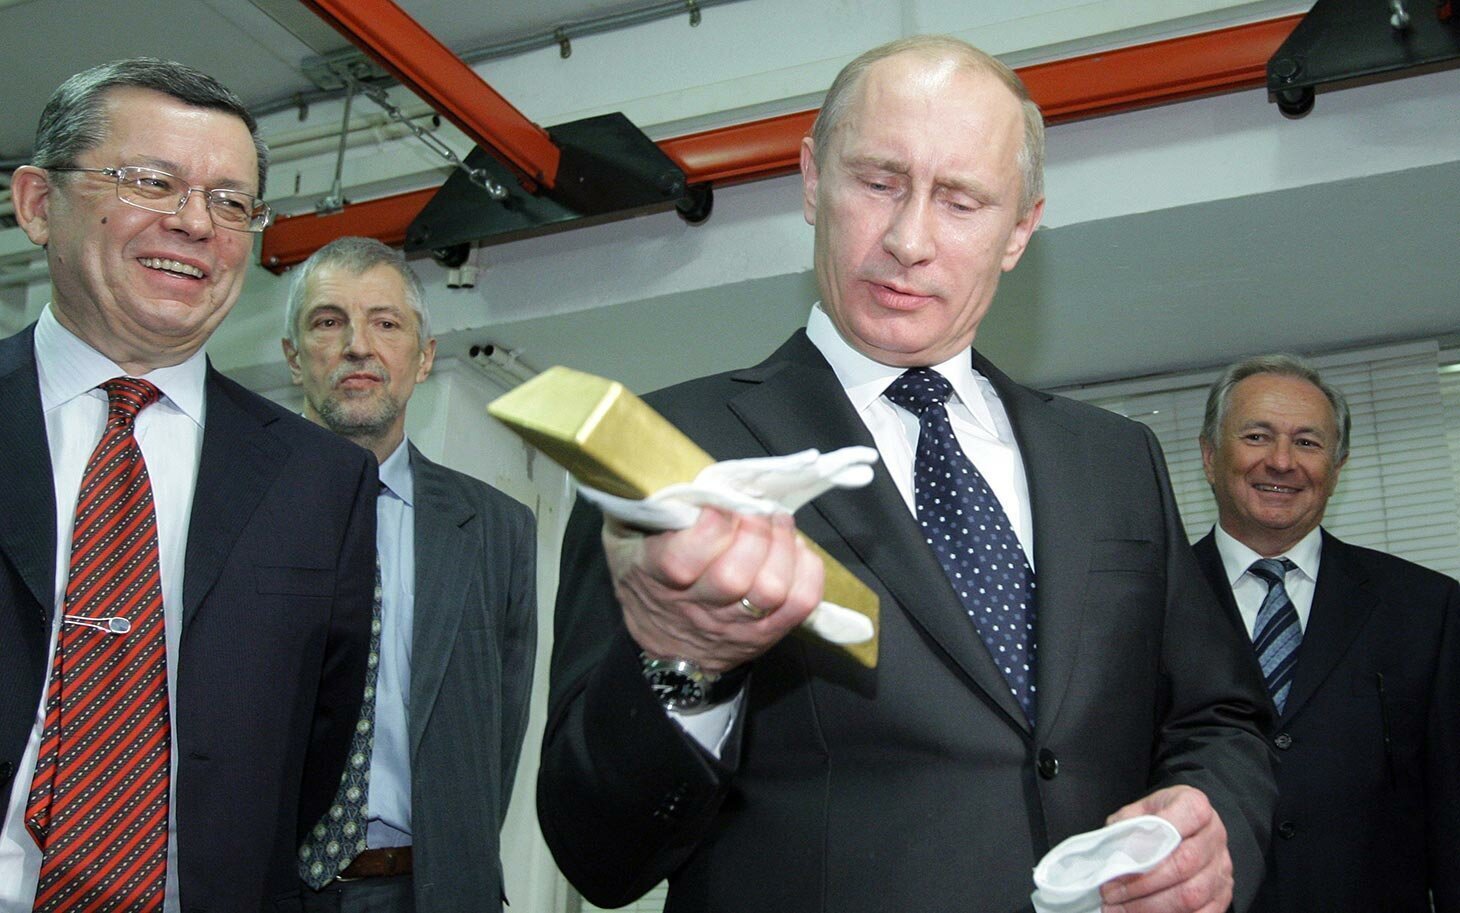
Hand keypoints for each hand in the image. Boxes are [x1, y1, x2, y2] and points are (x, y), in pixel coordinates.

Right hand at [603, 507, 822, 673]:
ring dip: (783, 547)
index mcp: (655, 578)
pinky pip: (802, 603)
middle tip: (756, 509)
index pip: (681, 561)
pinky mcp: (767, 632)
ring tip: (778, 523)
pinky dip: (807, 569)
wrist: (668, 648)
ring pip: (771, 589)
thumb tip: (660, 468)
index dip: (709, 526)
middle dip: (753, 530)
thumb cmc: (648, 580)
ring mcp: (735, 624)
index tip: (719, 504)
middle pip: (733, 576)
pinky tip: (793, 550)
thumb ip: (639, 508)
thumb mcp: (623, 540)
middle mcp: (697, 606)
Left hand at [1100, 785, 1231, 912]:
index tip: (1116, 864)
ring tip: (1120, 908)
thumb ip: (1127, 826)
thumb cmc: (1159, 817)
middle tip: (1110, 893)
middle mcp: (1215, 836)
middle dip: (1141, 884)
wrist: (1186, 827)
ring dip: (1150, 907)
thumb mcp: (1139, 810)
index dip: (1144, 849)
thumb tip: (1115, 855)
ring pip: (1191, 896)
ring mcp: (1222, 868)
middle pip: (1183, 865)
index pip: (1174, 826)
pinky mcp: (1223, 894)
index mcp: (1195, 806)